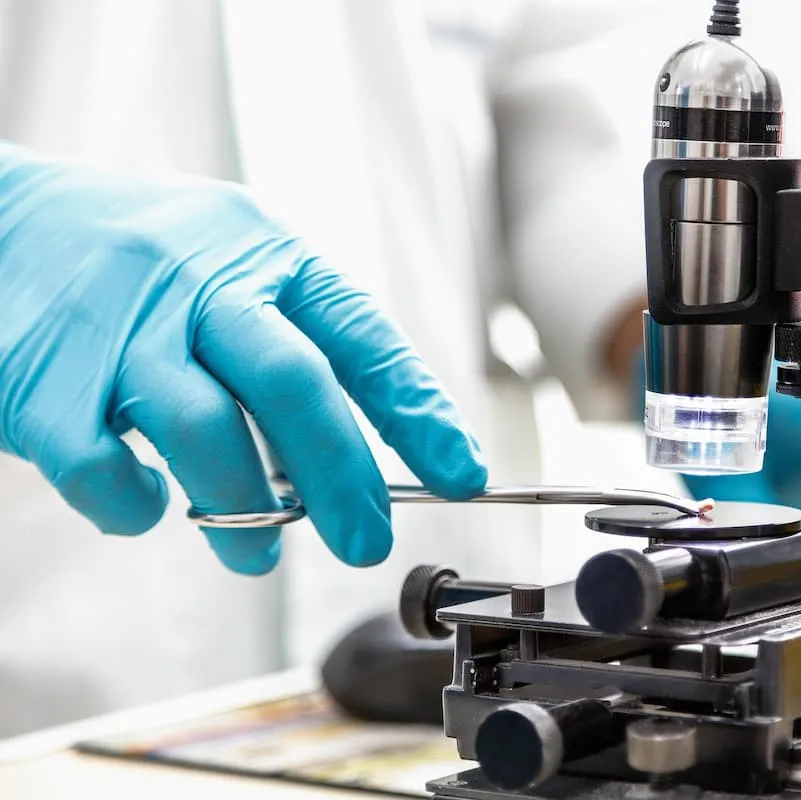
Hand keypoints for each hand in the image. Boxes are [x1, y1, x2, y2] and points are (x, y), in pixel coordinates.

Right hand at [0, 144, 486, 573]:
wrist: (1, 218)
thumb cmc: (142, 259)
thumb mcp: (232, 265)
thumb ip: (290, 347)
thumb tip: (350, 464)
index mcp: (262, 250)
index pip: (360, 335)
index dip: (418, 410)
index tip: (461, 472)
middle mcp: (197, 278)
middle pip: (293, 382)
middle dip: (342, 477)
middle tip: (366, 541)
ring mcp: (119, 327)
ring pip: (205, 431)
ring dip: (243, 514)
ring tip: (256, 555)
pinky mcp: (45, 380)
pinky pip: (106, 468)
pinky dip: (138, 507)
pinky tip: (149, 504)